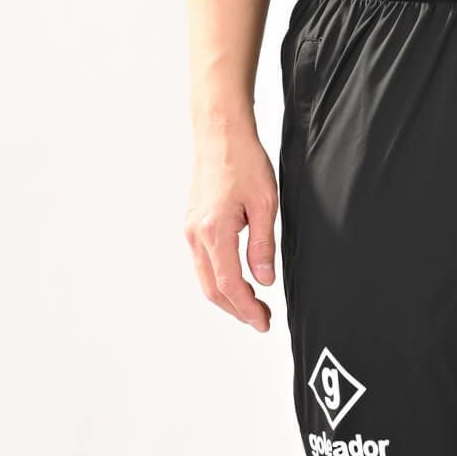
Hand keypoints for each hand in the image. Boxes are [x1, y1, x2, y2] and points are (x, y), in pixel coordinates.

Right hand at [184, 122, 277, 331]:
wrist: (220, 133)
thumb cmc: (244, 161)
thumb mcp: (265, 205)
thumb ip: (263, 245)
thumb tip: (264, 280)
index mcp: (214, 230)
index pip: (229, 284)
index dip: (247, 308)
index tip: (263, 322)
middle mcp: (196, 233)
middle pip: (213, 288)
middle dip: (237, 310)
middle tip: (262, 321)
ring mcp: (191, 230)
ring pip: (206, 278)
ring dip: (229, 298)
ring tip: (254, 307)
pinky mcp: (193, 225)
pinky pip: (204, 264)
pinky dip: (220, 280)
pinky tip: (239, 284)